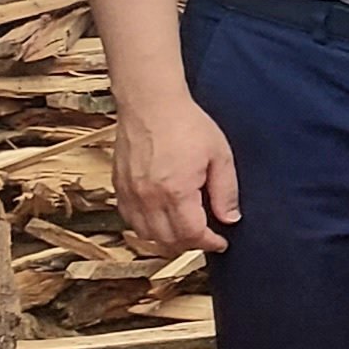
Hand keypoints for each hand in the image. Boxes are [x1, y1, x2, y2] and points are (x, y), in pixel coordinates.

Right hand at [115, 94, 238, 257]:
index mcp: (176, 191)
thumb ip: (226, 191)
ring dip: (167, 239)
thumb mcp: (220, 155)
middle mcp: (149, 198)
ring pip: (146, 235)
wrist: (150, 104)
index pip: (192, 234)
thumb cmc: (187, 124)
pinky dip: (147, 227)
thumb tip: (230, 219)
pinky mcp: (119, 187)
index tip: (221, 243)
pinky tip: (161, 218)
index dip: (210, 243)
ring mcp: (130, 194)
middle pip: (168, 240)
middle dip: (190, 244)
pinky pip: (130, 220)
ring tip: (186, 230)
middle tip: (206, 237)